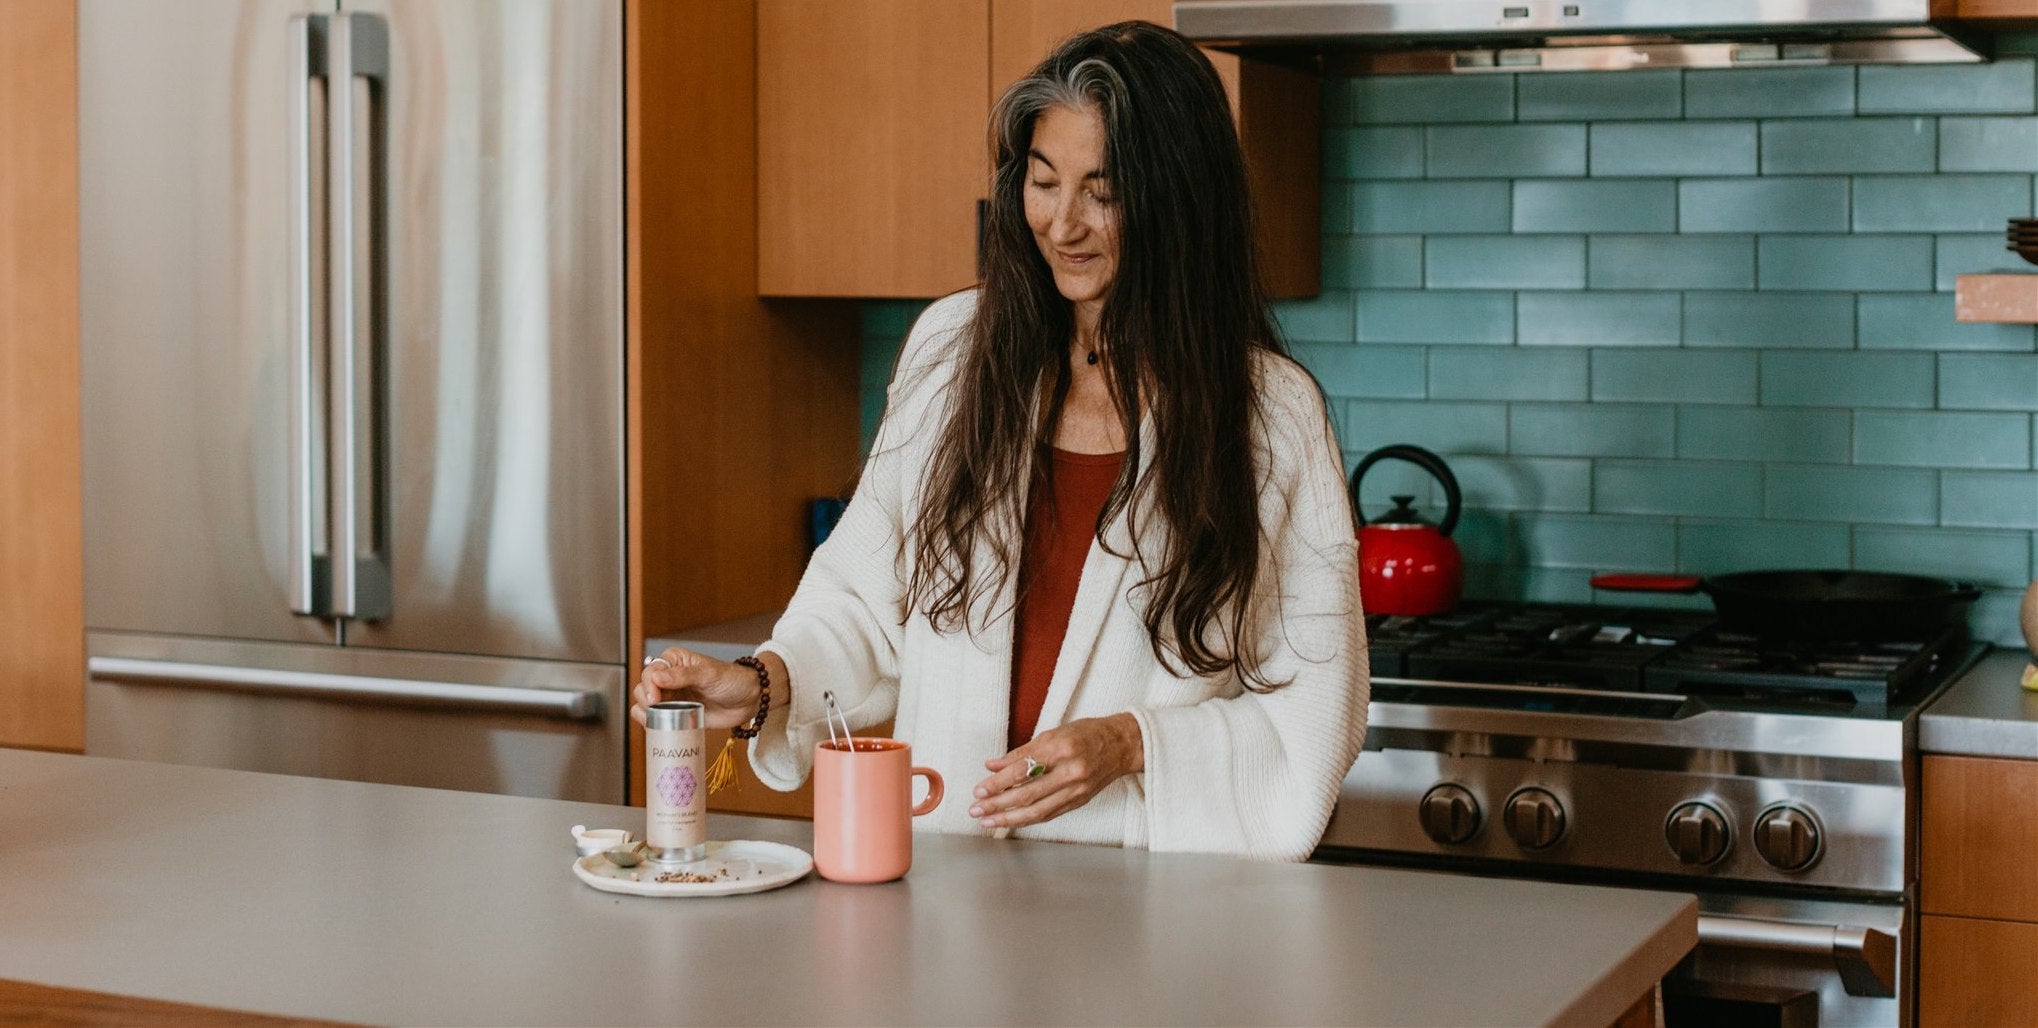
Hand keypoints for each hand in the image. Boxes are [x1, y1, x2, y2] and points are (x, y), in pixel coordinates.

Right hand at [629, 646, 761, 729]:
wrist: (749, 700)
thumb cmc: (732, 680)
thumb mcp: (709, 674)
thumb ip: (683, 675)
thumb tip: (657, 676)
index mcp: (674, 661)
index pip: (650, 672)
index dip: (649, 686)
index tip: (656, 699)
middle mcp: (668, 678)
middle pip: (642, 689)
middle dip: (646, 701)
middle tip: (661, 710)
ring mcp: (671, 698)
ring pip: (644, 705)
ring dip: (646, 714)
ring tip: (662, 720)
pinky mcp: (676, 715)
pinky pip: (655, 720)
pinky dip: (652, 724)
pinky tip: (659, 727)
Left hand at [968, 714, 1144, 830]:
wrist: (1122, 745)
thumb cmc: (1087, 734)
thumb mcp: (1053, 733)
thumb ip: (1021, 752)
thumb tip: (992, 765)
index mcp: (1061, 749)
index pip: (1022, 770)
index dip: (998, 783)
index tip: (979, 790)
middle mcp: (1070, 772)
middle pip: (1027, 794)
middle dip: (998, 804)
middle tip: (976, 809)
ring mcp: (1076, 790)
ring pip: (1037, 811)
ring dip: (1009, 818)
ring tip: (987, 821)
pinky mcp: (1079, 801)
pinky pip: (1049, 814)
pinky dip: (1027, 819)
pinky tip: (1010, 821)